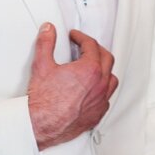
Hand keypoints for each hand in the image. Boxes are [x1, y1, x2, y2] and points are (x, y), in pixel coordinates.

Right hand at [26, 24, 116, 149]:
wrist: (42, 124)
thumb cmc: (44, 100)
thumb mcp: (42, 65)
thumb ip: (46, 43)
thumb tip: (48, 31)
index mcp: (90, 69)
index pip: (92, 45)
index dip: (82, 38)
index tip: (75, 37)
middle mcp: (100, 84)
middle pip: (107, 59)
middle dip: (96, 49)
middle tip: (85, 46)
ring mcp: (101, 100)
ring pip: (111, 79)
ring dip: (104, 69)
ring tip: (94, 65)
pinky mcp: (98, 113)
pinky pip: (107, 97)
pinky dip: (102, 89)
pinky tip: (94, 88)